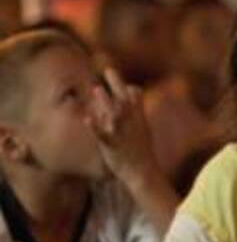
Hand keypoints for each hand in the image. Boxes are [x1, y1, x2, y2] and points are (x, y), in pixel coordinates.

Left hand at [85, 69, 158, 188]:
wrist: (143, 172)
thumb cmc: (142, 153)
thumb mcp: (143, 131)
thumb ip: (136, 117)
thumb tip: (133, 107)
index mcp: (139, 117)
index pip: (136, 97)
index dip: (129, 89)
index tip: (124, 84)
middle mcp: (131, 121)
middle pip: (124, 98)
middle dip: (116, 83)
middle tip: (108, 69)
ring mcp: (121, 132)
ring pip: (113, 112)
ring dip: (104, 101)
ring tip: (96, 89)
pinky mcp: (111, 144)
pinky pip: (102, 133)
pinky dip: (95, 126)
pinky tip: (87, 118)